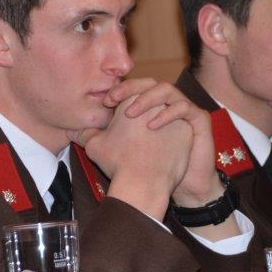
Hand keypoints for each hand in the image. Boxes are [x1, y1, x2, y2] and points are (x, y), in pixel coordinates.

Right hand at [81, 97, 191, 220]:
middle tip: (132, 128)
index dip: (119, 105)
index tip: (116, 118)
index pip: (127, 95)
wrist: (144, 185)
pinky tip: (162, 149)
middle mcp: (156, 102)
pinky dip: (171, 137)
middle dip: (140, 111)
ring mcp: (175, 117)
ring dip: (157, 122)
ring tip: (148, 140)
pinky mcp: (188, 132)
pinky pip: (178, 130)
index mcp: (133, 99)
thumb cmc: (118, 163)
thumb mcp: (94, 145)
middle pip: (148, 102)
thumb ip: (86, 133)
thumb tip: (76, 131)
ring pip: (164, 115)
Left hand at [105, 79, 223, 206]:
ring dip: (147, 98)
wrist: (165, 189)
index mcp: (147, 107)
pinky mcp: (199, 120)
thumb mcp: (109, 150)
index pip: (134, 87)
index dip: (120, 89)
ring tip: (131, 113)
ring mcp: (183, 110)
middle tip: (115, 99)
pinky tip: (153, 125)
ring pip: (167, 89)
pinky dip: (168, 112)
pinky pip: (185, 107)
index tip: (105, 101)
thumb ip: (93, 136)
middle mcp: (165, 104)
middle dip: (132, 87)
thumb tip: (73, 129)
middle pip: (150, 82)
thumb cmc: (136, 169)